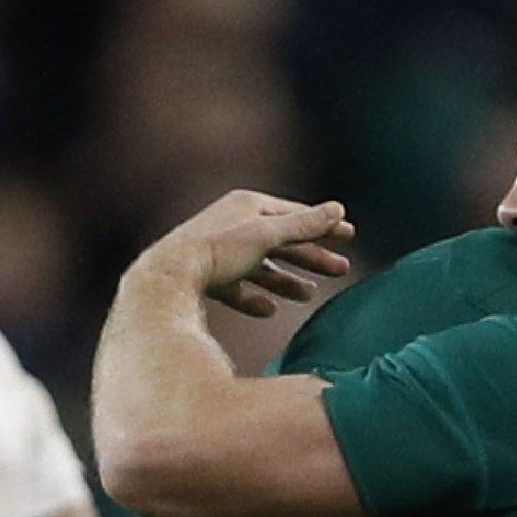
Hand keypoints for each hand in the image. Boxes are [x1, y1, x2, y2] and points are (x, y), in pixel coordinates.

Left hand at [131, 190, 355, 316]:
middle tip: (342, 270)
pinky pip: (235, 288)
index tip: (349, 235)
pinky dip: (253, 298)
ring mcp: (217, 253)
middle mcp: (232, 225)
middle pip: (281, 241)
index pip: (294, 214)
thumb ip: (303, 225)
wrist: (167, 277)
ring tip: (309, 295)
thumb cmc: (217, 249)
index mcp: (247, 206)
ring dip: (286, 281)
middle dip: (311, 256)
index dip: (323, 225)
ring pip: (260, 267)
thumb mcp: (266, 234)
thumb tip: (338, 209)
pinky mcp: (205, 278)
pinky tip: (268, 311)